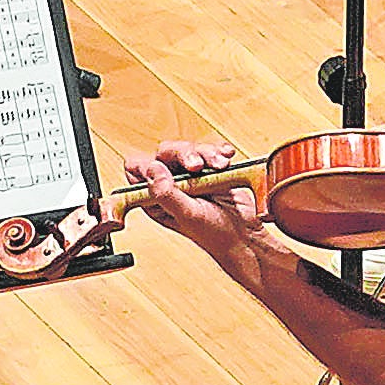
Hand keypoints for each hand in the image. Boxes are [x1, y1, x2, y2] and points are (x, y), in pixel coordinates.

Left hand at [124, 138, 267, 263]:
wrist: (246, 236)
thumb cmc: (216, 234)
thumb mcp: (188, 216)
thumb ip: (166, 194)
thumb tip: (152, 170)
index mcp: (156, 197)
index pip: (137, 170)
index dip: (147, 165)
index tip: (162, 169)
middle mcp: (171, 184)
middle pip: (165, 153)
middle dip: (184, 154)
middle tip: (197, 165)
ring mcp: (192, 175)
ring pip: (189, 149)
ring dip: (206, 153)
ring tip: (221, 165)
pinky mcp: (211, 169)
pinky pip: (211, 150)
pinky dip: (219, 151)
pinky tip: (226, 157)